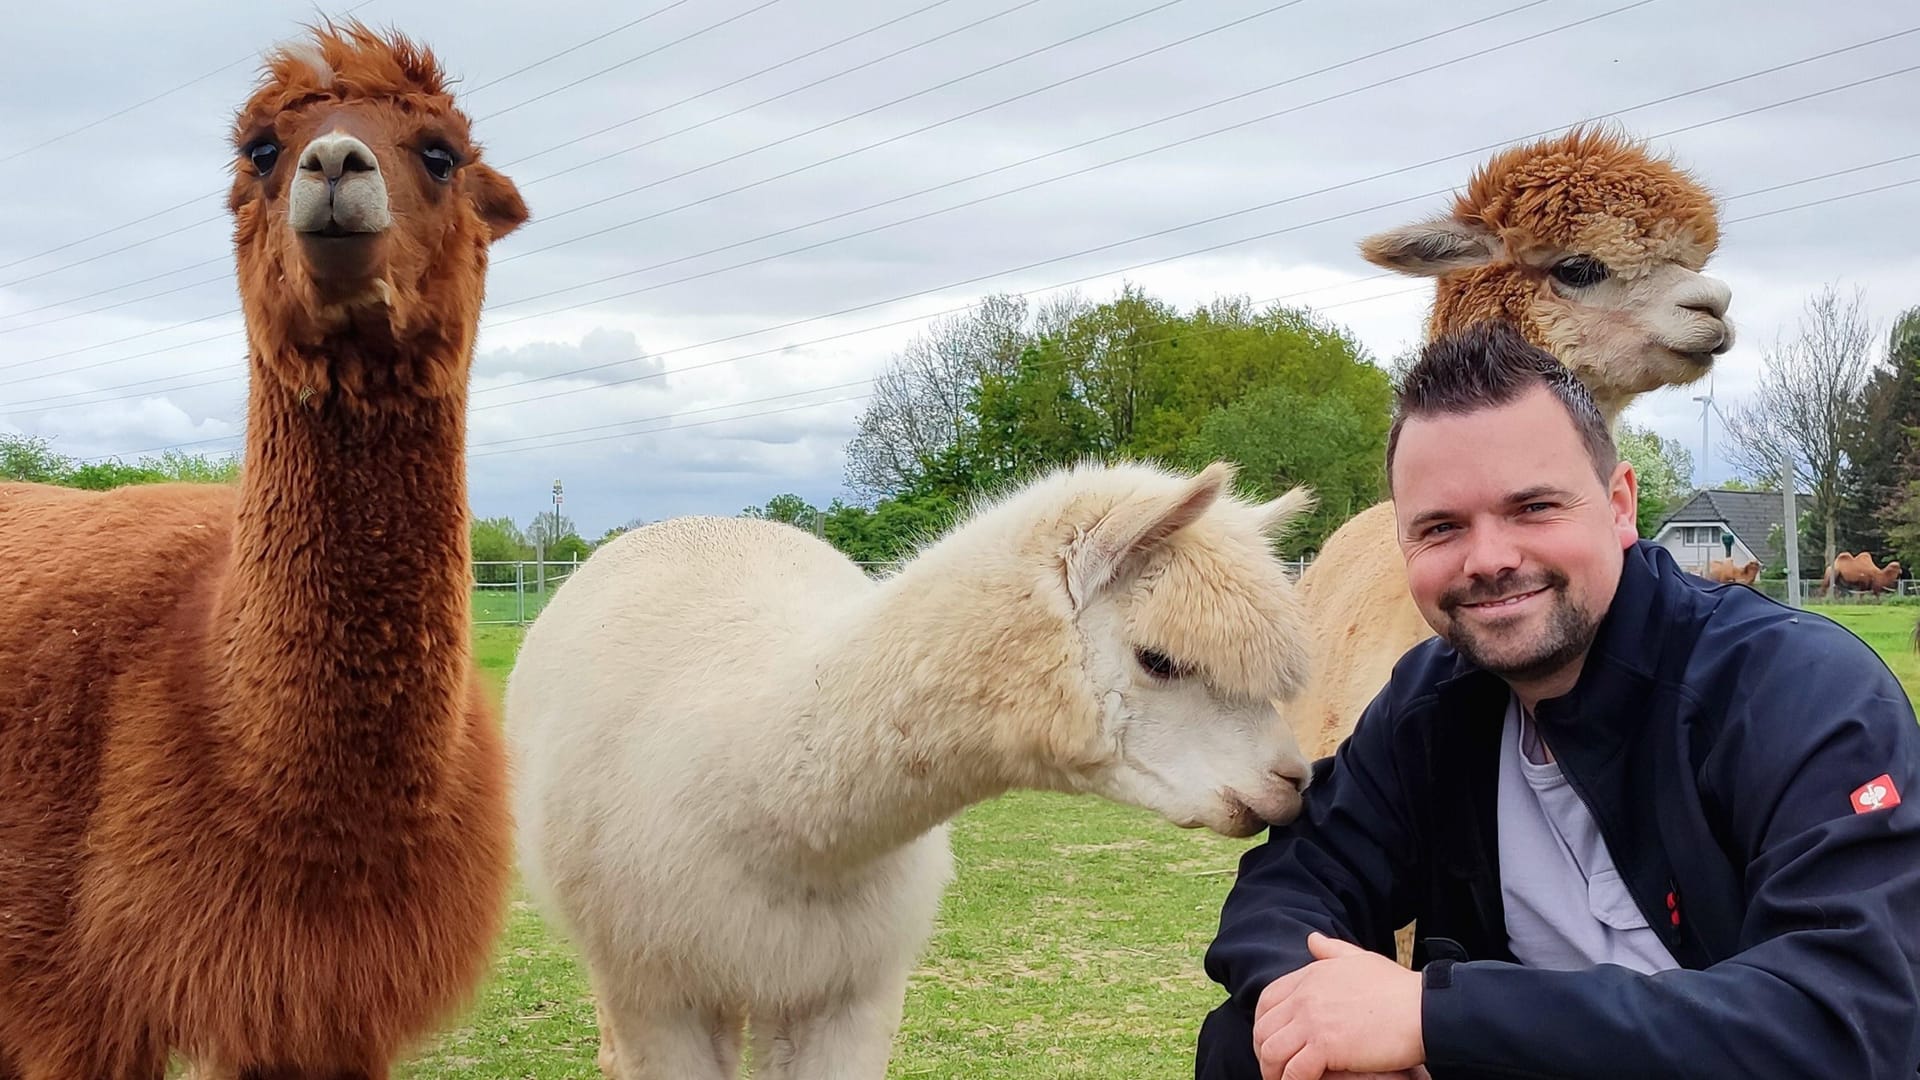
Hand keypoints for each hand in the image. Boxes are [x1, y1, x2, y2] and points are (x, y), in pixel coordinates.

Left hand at [1252, 932, 1424, 1079]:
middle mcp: (1305, 996)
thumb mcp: (1361, 960)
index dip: (1264, 1024)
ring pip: (1271, 1051)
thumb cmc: (1399, 988)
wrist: (1425, 1009)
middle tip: (1275, 1068)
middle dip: (1263, 1051)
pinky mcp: (1325, 1046)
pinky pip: (1293, 1071)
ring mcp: (1313, 1020)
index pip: (1267, 1000)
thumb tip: (1312, 939)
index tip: (1272, 1042)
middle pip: (1264, 1028)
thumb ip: (1332, 951)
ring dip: (1273, 1071)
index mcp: (1311, 975)